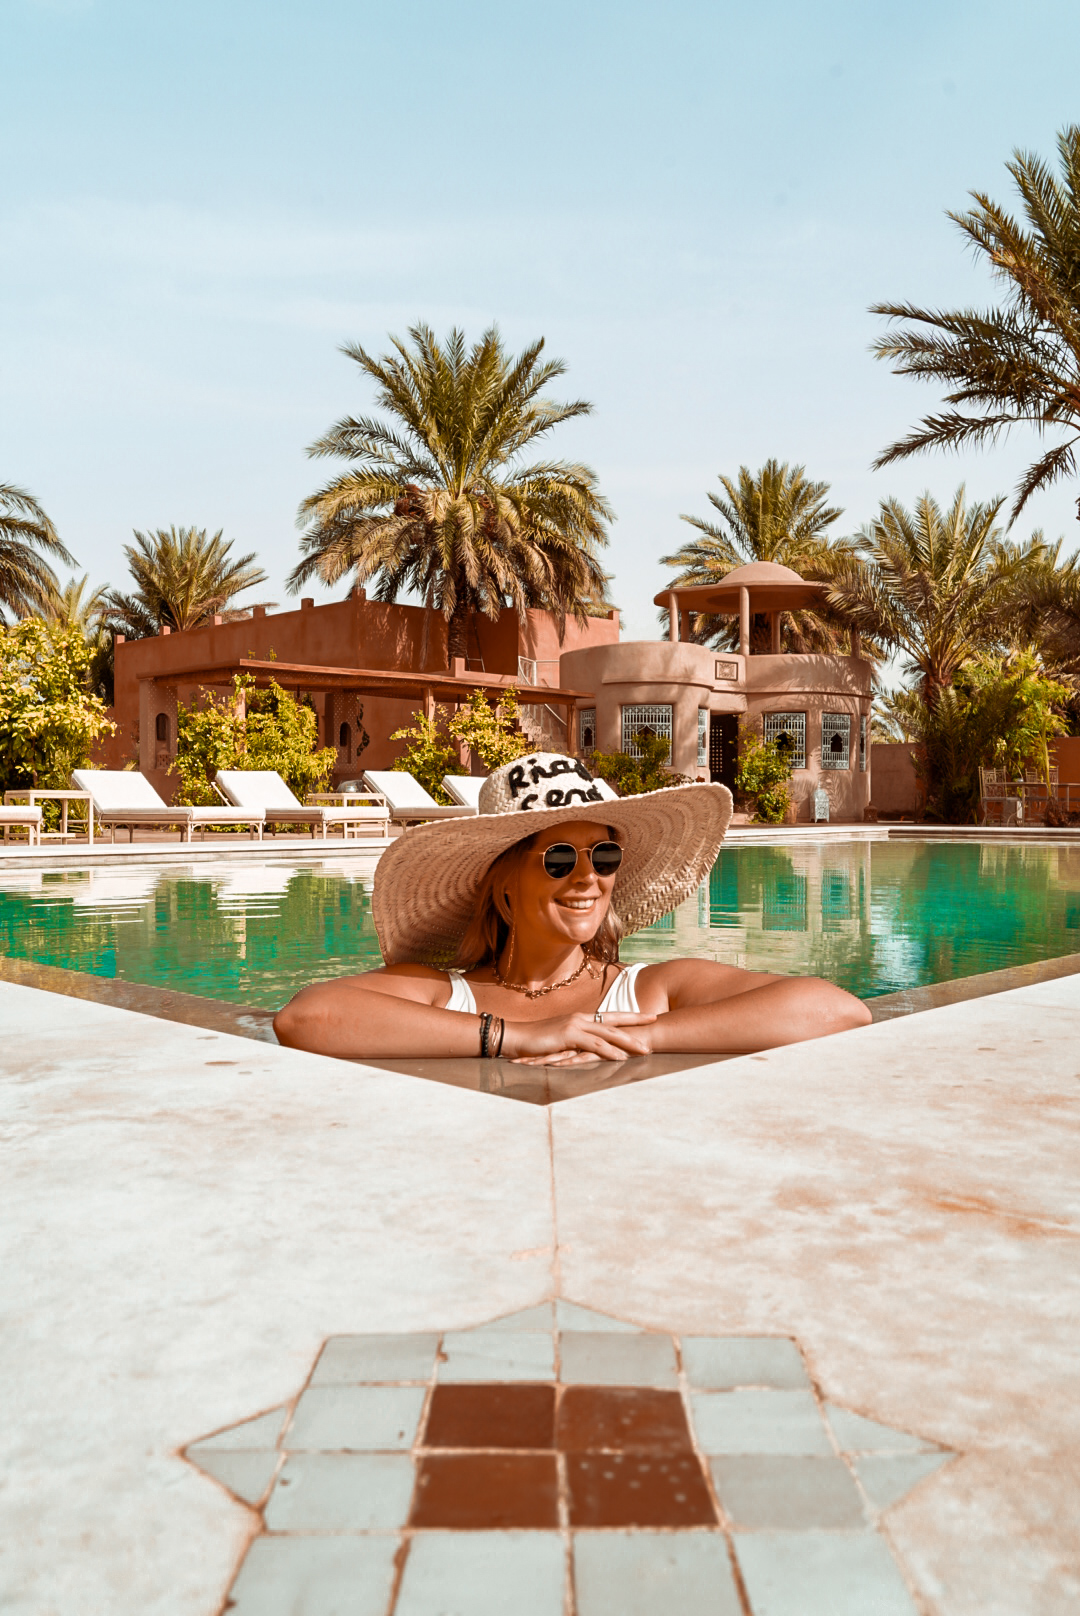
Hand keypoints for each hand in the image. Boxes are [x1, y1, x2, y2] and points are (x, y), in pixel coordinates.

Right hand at [502, 1011, 655, 1064]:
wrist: (516, 1038)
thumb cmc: (537, 1041)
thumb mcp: (561, 1039)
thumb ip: (577, 1041)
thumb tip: (592, 1048)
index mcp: (581, 1019)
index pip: (611, 1016)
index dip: (631, 1016)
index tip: (649, 1015)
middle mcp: (581, 1019)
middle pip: (615, 1021)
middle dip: (637, 1022)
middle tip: (656, 1021)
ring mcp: (575, 1026)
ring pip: (608, 1033)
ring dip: (628, 1042)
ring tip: (645, 1049)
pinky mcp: (568, 1036)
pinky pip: (593, 1045)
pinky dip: (609, 1051)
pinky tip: (621, 1057)